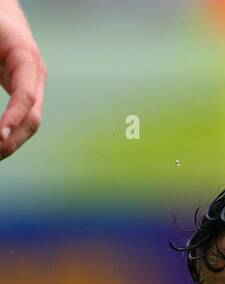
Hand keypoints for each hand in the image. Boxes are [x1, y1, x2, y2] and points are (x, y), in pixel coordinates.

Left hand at [0, 1, 45, 159]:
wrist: (3, 11)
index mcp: (25, 56)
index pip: (25, 95)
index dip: (13, 118)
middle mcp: (35, 74)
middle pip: (32, 117)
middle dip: (13, 140)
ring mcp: (34, 84)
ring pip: (30, 123)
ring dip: (13, 142)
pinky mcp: (26, 91)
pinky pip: (23, 118)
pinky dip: (11, 134)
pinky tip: (0, 144)